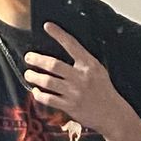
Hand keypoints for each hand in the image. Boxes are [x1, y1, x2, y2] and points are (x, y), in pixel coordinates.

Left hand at [23, 26, 127, 140]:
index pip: (72, 45)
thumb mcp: (99, 70)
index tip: (47, 26)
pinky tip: (36, 91)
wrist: (113, 114)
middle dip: (37, 60)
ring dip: (35, 77)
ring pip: (48, 82)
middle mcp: (81, 77)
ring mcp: (75, 92)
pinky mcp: (70, 106)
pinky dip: (40, 95)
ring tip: (28, 74)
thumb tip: (67, 50)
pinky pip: (49, 99)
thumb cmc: (104, 91)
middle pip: (53, 65)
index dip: (58, 34)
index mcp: (89, 65)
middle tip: (28, 57)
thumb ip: (84, 62)